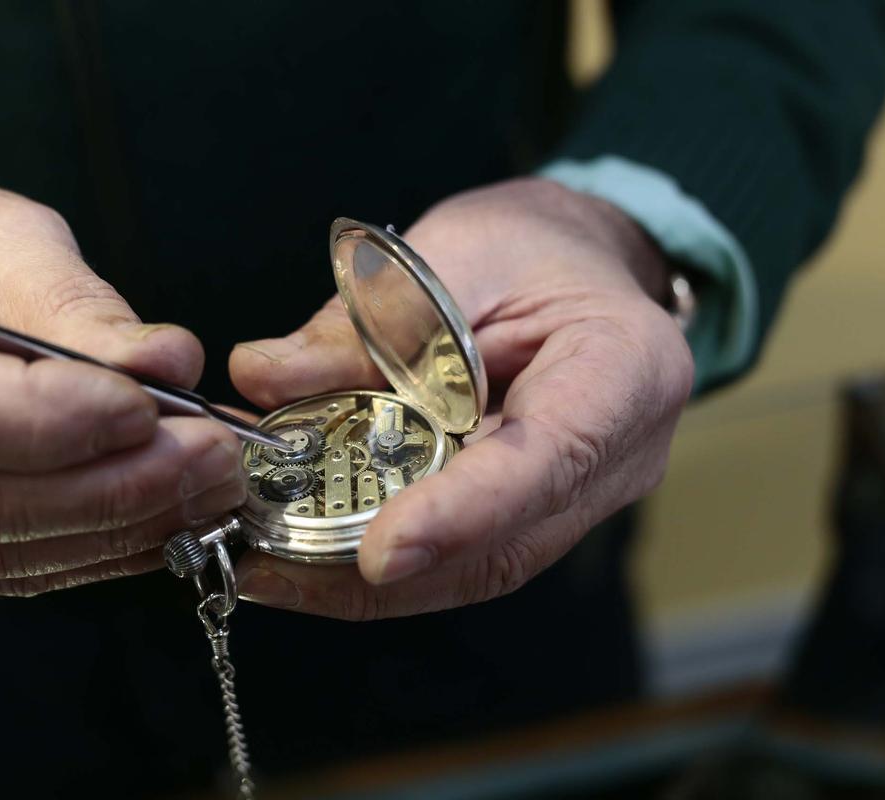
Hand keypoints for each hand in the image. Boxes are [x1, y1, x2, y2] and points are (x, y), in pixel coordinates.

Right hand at [0, 174, 244, 595]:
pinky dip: (95, 551)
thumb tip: (168, 363)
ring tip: (210, 486)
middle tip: (212, 455)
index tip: (146, 407)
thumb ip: (70, 298)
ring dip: (119, 526)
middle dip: (108, 486)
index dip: (37, 420)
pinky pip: (2, 574)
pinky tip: (165, 518)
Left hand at [229, 178, 692, 618]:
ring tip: (275, 571)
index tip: (379, 554)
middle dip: (387, 572)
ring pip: (476, 569)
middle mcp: (618, 457)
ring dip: (370, 586)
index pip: (547, 461)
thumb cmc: (531, 245)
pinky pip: (461, 557)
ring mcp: (579, 498)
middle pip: (505, 544)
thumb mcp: (449, 253)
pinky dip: (380, 557)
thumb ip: (366, 320)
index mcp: (624, 371)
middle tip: (278, 567)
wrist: (581, 264)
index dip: (462, 513)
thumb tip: (261, 376)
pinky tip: (307, 555)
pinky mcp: (534, 516)